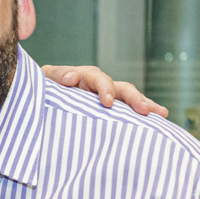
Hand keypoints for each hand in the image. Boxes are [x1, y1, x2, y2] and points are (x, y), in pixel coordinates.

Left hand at [41, 65, 168, 116]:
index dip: (104, 87)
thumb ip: (56, 76)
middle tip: (143, 110)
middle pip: (121, 87)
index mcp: (83, 77)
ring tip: (160, 113)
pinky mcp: (110, 112)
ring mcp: (107, 98)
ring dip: (145, 105)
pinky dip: (142, 115)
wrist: (39, 99)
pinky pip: (128, 112)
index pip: (97, 77)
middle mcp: (99, 86)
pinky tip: (159, 122)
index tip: (107, 102)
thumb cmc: (42, 89)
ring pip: (130, 99)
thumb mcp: (45, 79)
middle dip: (133, 98)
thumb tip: (71, 78)